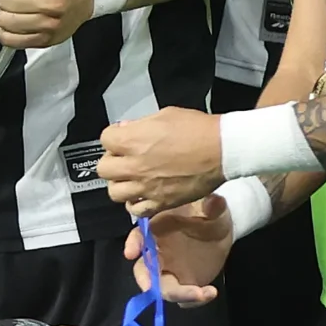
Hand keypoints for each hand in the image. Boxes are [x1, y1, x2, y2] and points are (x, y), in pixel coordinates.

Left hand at [98, 107, 224, 216]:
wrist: (222, 150)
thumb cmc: (196, 129)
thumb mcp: (164, 115)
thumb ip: (140, 124)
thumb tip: (126, 129)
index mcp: (132, 141)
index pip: (105, 139)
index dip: (114, 136)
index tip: (123, 137)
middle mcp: (134, 166)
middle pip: (103, 168)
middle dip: (112, 160)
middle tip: (125, 157)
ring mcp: (146, 187)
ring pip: (114, 192)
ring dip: (120, 183)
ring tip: (132, 178)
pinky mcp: (161, 202)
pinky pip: (135, 210)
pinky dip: (135, 204)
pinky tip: (142, 194)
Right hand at [122, 201, 234, 304]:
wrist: (220, 230)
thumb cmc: (208, 214)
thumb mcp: (212, 208)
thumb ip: (211, 207)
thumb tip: (214, 201)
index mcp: (156, 231)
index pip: (138, 238)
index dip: (132, 245)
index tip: (131, 253)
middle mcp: (157, 254)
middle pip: (144, 271)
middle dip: (147, 281)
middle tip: (155, 288)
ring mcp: (169, 272)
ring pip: (163, 288)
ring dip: (178, 294)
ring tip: (201, 293)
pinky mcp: (183, 284)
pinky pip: (182, 297)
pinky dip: (192, 300)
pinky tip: (210, 292)